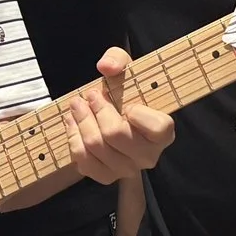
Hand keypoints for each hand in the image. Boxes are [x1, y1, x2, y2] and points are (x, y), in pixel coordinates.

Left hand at [60, 48, 172, 184]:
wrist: (116, 111)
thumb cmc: (126, 91)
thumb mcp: (125, 68)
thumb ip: (118, 59)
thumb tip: (106, 67)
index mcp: (162, 131)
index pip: (158, 127)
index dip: (138, 112)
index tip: (125, 100)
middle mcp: (149, 155)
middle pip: (116, 135)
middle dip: (96, 111)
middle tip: (88, 95)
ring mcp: (127, 169)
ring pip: (96, 147)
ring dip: (81, 123)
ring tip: (76, 106)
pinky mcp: (107, 176)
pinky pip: (85, 163)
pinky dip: (74, 141)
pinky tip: (73, 125)